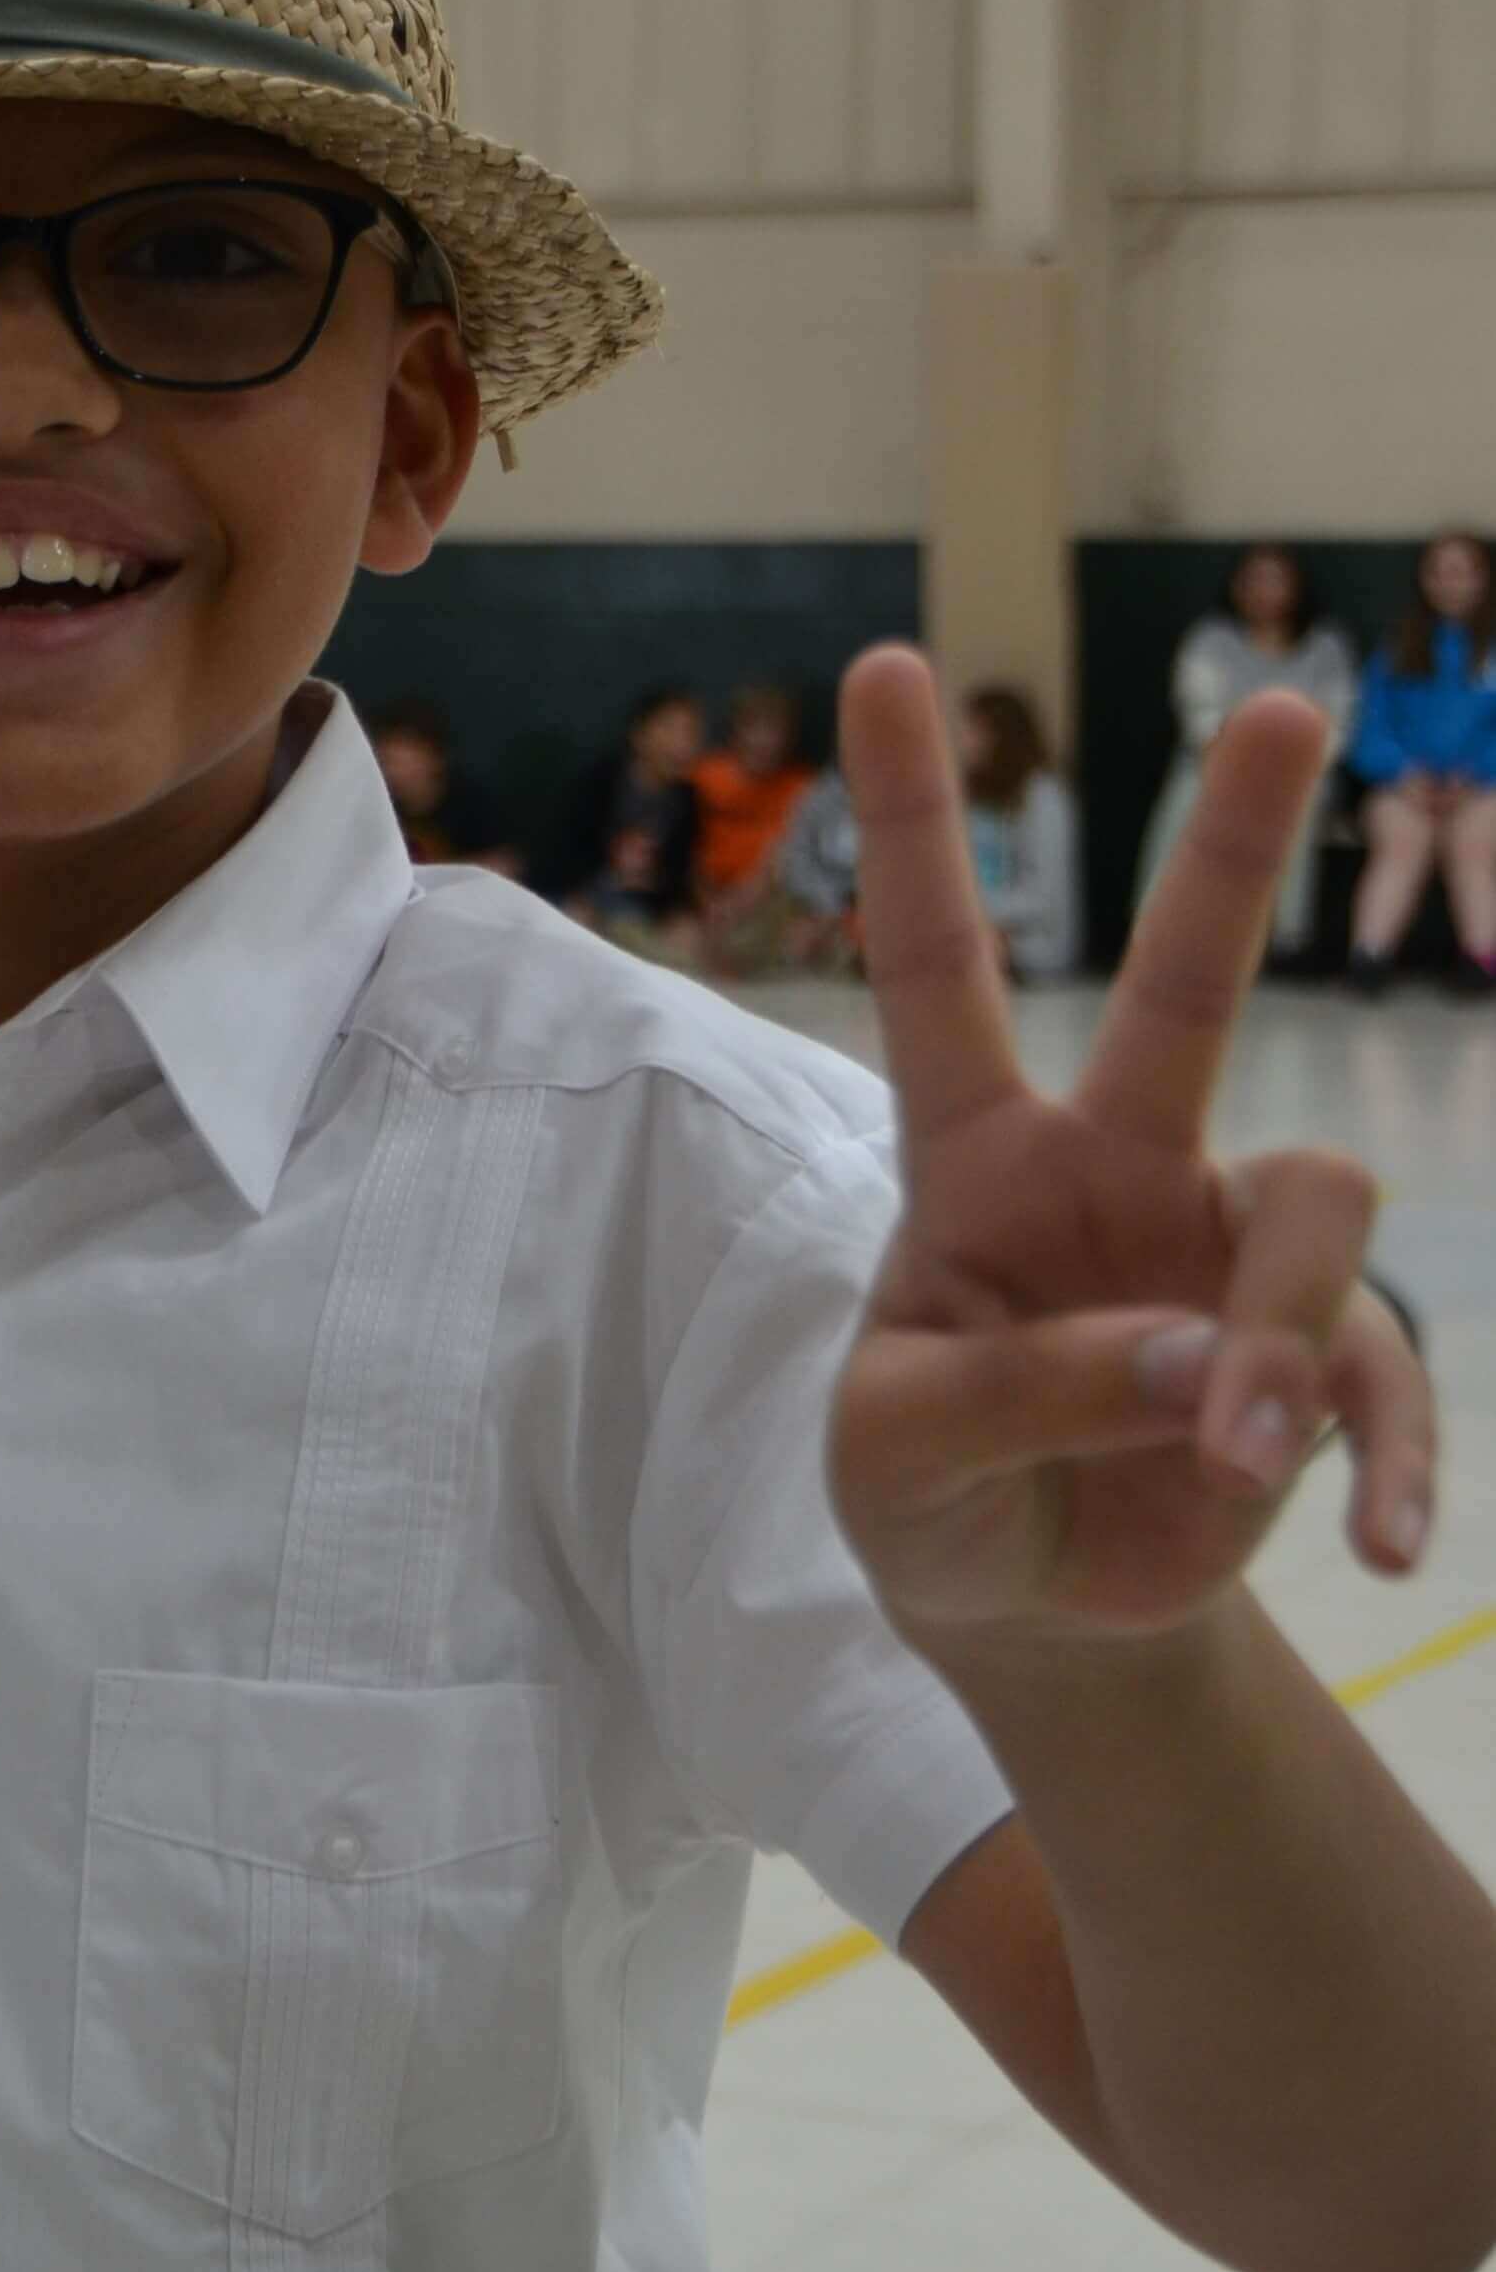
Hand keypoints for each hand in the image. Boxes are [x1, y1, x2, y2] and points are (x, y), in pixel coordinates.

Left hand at [826, 648, 1434, 1650]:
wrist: (1022, 1606)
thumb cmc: (927, 1494)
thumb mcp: (905, 1454)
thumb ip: (1022, 1393)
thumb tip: (1203, 1363)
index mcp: (976, 1163)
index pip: (933, 967)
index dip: (910, 824)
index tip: (885, 666)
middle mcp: (1113, 1168)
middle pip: (1185, 985)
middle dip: (1232, 848)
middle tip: (1285, 704)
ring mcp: (1225, 1252)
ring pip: (1317, 1206)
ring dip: (1282, 1339)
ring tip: (1227, 1455)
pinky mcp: (1313, 1358)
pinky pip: (1383, 1372)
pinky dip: (1386, 1456)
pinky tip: (1362, 1542)